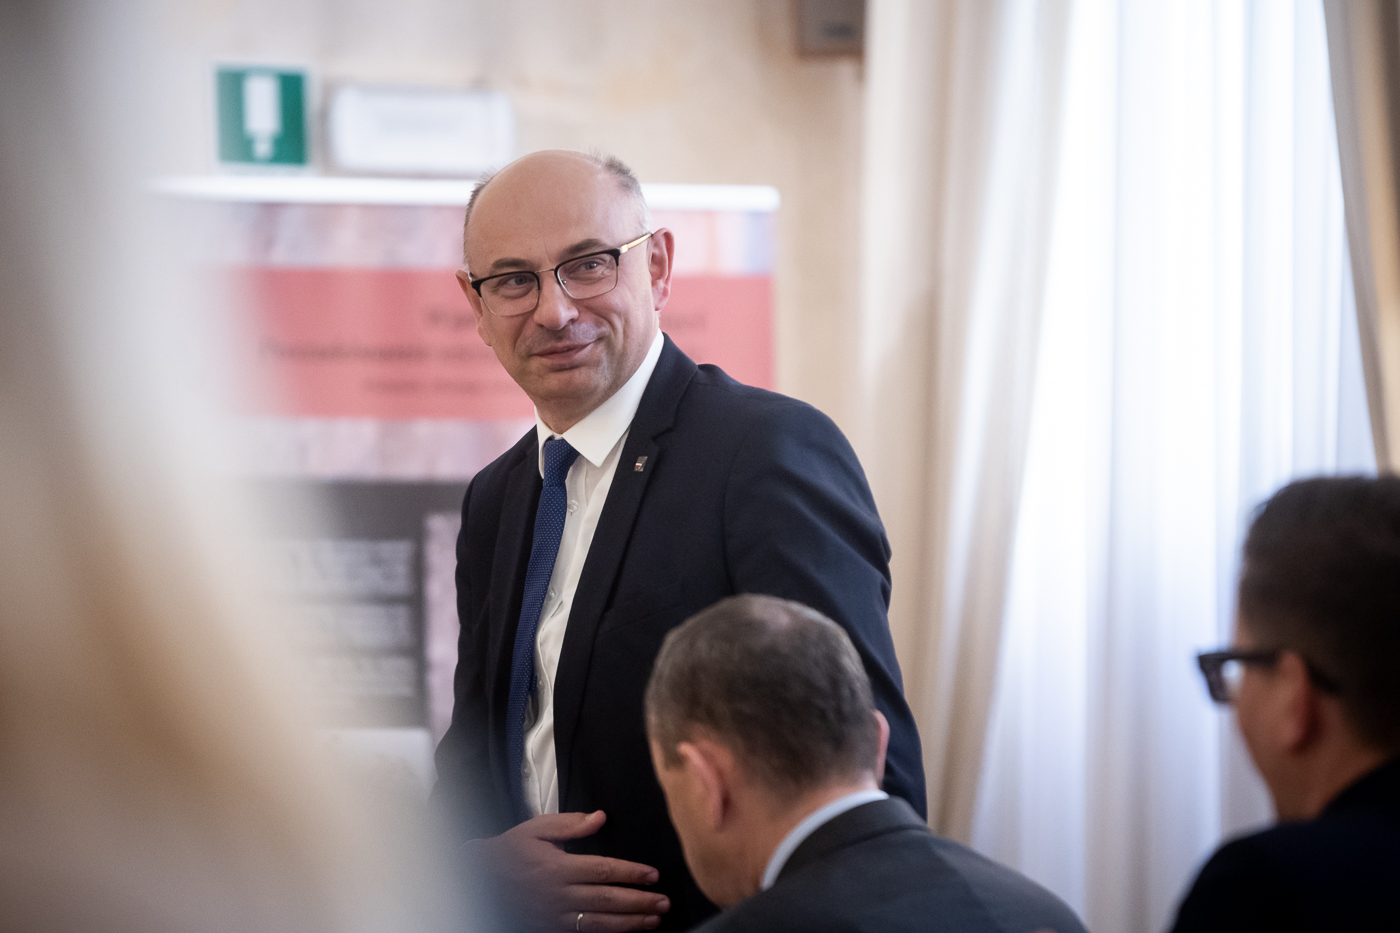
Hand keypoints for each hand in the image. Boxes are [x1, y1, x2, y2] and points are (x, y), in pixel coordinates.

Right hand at [482, 810, 669, 931]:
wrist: (479, 879)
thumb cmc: (510, 851)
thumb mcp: (536, 828)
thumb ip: (570, 824)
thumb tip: (600, 817)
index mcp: (557, 867)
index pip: (603, 870)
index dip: (631, 873)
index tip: (652, 874)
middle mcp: (558, 894)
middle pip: (607, 900)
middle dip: (639, 902)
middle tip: (663, 902)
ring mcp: (554, 915)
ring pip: (599, 922)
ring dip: (630, 923)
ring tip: (653, 920)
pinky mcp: (550, 928)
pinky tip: (623, 931)